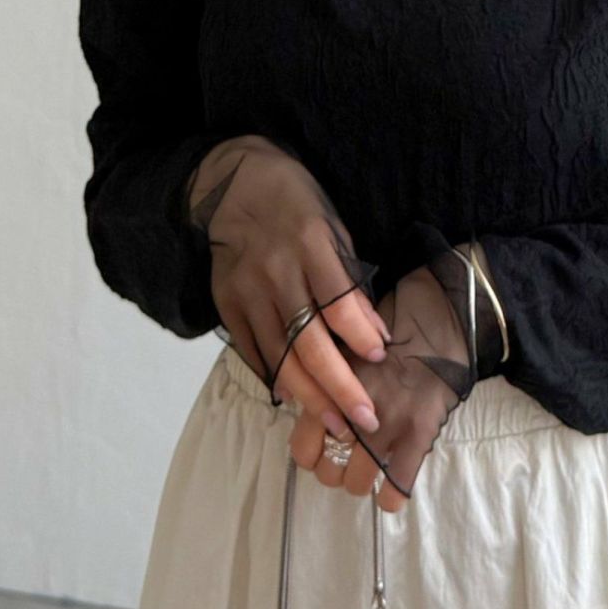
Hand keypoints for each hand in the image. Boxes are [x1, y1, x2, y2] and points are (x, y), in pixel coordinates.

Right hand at [186, 135, 391, 437]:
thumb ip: (349, 281)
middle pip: (308, 343)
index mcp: (308, 245)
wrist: (233, 184)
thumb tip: (374, 334)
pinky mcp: (226, 303)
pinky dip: (275, 378)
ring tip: (337, 423)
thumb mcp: (332, 228)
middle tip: (364, 420)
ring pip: (279, 356)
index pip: (337, 303)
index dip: (360, 336)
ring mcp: (246, 291)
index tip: (381, 358)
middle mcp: (275, 272)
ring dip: (310, 396)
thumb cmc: (295, 204)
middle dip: (340, 388)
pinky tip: (297, 398)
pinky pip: (253, 351)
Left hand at [287, 227, 506, 510]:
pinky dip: (391, 497)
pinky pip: (397, 485)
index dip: (311, 456)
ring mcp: (385, 426)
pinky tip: (390, 494)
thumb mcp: (343, 346)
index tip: (321, 451)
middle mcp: (351, 411)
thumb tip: (305, 404)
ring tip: (369, 471)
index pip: (303, 447)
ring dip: (360, 483)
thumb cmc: (388, 328)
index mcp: (329, 389)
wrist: (437, 320)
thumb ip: (322, 378)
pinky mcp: (418, 435)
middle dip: (335, 471)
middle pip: (327, 471)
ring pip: (357, 483)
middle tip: (347, 461)